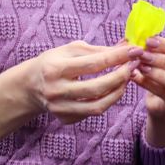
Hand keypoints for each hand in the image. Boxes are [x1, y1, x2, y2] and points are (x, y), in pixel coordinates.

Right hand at [25, 41, 139, 124]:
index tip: (134, 51)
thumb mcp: (70, 50)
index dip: (117, 57)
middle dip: (121, 76)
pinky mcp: (65, 119)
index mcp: (55, 68)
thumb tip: (125, 46)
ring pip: (98, 105)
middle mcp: (56, 90)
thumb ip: (98, 50)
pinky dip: (106, 101)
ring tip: (127, 79)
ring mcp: (60, 108)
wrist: (31, 85)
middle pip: (97, 87)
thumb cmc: (54, 62)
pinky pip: (92, 112)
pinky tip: (113, 90)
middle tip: (134, 66)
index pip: (93, 63)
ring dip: (118, 92)